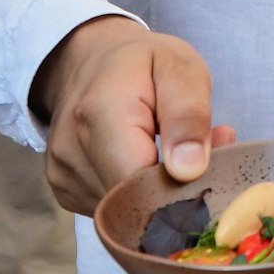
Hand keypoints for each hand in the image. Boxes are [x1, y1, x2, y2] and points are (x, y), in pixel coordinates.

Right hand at [29, 16, 236, 214]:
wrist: (90, 62)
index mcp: (100, 114)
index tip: (211, 166)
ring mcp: (62, 176)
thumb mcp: (180, 68)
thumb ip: (189, 115)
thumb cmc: (141, 62)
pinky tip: (149, 162)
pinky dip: (138, 194)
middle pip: (133, 202)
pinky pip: (112, 209)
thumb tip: (189, 171)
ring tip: (175, 151)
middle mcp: (71, 152)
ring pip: (125, 211)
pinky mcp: (65, 192)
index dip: (181, 187)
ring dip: (158, 191)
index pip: (140, 182)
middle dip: (176, 188)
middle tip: (203, 152)